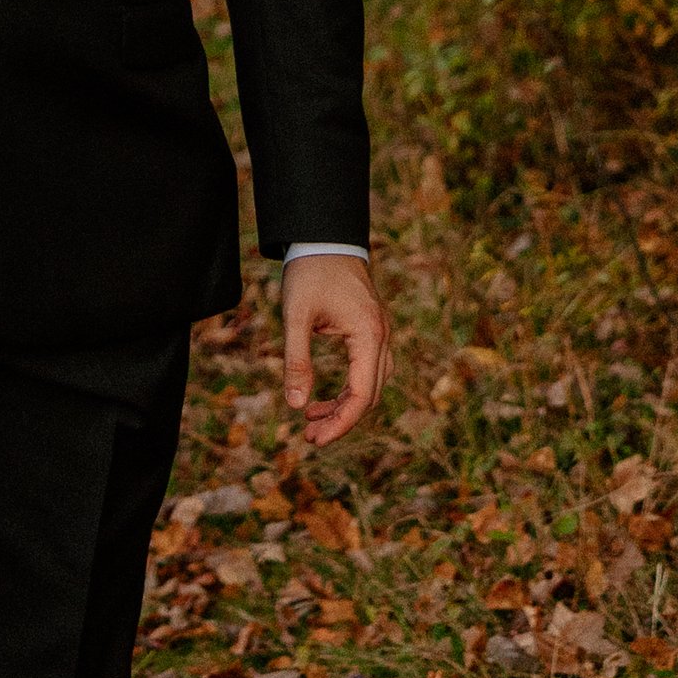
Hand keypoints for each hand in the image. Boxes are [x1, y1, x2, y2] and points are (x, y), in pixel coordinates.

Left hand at [282, 253, 388, 447]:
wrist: (325, 238)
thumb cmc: (310, 273)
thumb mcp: (295, 317)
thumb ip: (296, 361)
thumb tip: (296, 406)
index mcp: (368, 333)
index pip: (363, 393)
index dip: (341, 421)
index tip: (316, 439)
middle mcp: (381, 335)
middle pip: (371, 394)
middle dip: (341, 419)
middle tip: (309, 437)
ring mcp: (380, 332)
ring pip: (371, 384)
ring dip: (345, 406)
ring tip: (311, 421)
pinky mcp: (371, 330)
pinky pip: (367, 370)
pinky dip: (349, 389)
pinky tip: (323, 398)